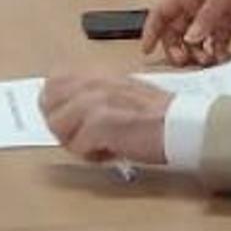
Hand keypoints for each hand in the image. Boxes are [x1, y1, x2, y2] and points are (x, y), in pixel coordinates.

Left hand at [39, 74, 170, 165]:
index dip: (56, 107)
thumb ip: (93, 96)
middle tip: (84, 136)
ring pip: (58, 127)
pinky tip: (112, 151)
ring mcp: (95, 102)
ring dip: (76, 142)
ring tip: (100, 144)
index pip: (52, 83)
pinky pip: (77, 146)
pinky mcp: (101, 123)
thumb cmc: (157, 115)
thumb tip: (67, 114)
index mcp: (97, 75)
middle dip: (61, 126)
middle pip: (48, 106)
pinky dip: (93, 155)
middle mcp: (93, 83)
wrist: (182, 124)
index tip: (72, 122)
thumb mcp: (121, 93)